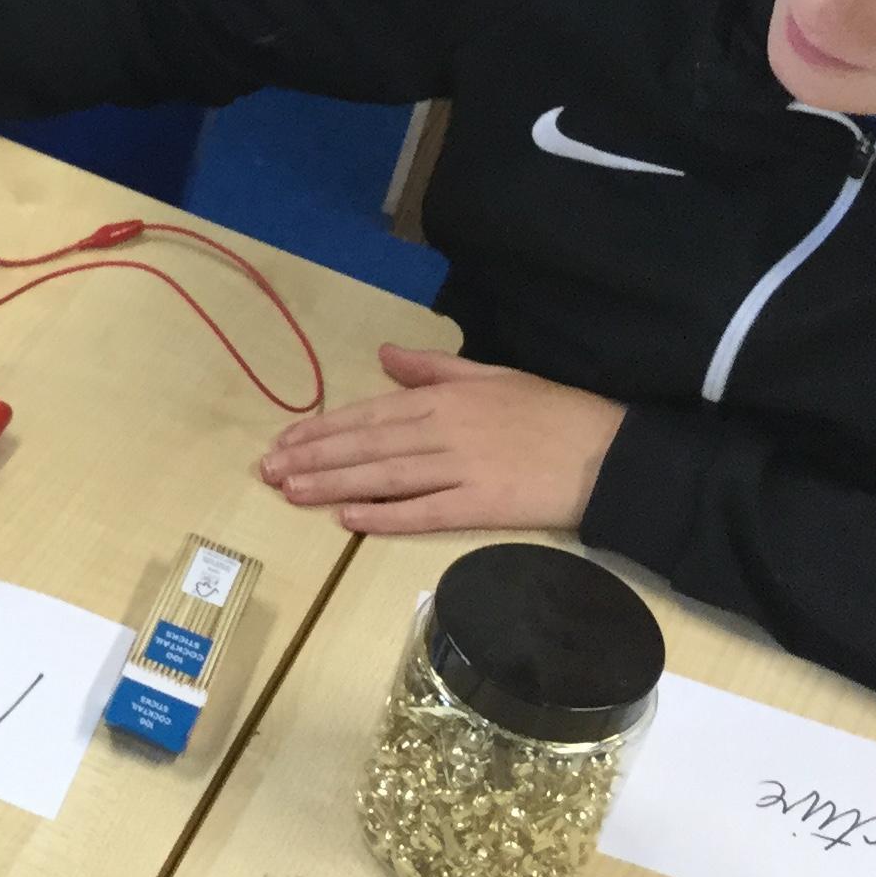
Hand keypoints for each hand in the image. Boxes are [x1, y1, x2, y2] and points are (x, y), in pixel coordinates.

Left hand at [257, 345, 626, 535]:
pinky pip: (424, 512)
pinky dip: (384, 516)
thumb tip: (384, 356)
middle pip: (365, 446)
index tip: (283, 443)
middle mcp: (444, 430)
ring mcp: (461, 469)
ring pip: (383, 478)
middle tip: (268, 473)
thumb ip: (432, 369)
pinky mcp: (481, 506)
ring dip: (332, 485)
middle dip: (312, 458)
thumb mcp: (490, 375)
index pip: (368, 414)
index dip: (321, 430)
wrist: (607, 452)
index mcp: (444, 398)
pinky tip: (348, 520)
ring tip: (291, 492)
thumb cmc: (550, 411)